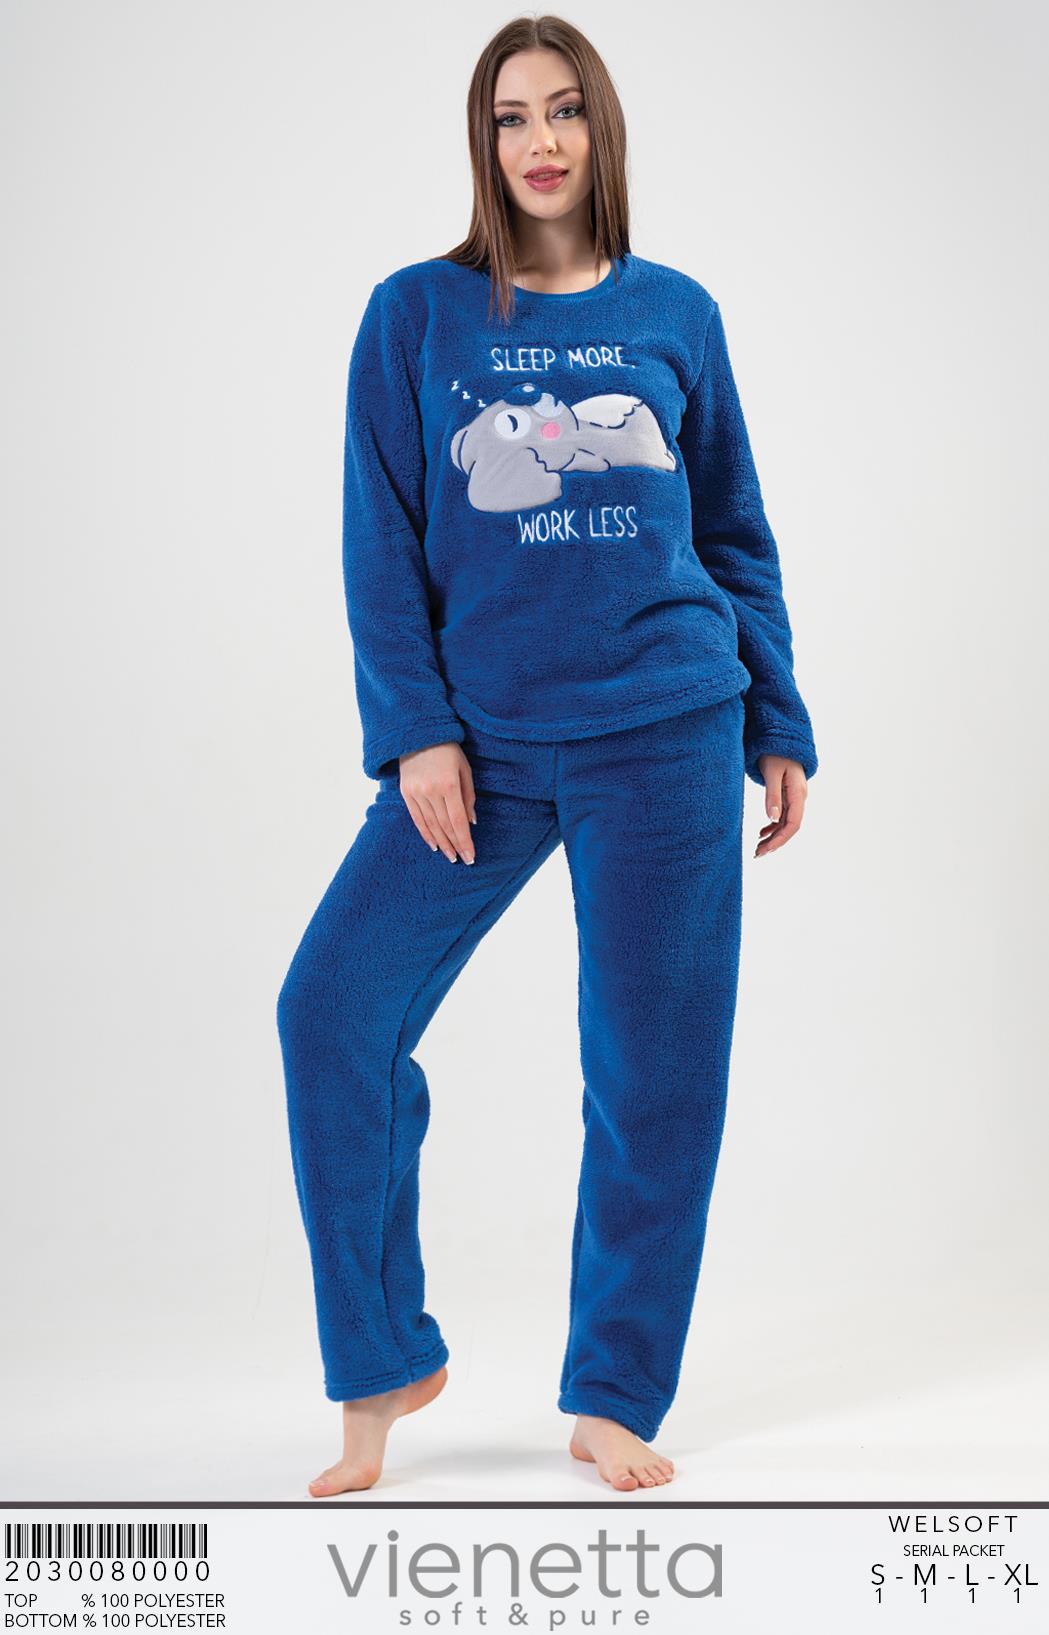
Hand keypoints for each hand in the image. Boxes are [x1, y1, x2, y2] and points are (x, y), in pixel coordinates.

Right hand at [398, 741, 476, 863]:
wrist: (418, 734)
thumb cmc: (448, 750)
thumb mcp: (465, 769)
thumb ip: (469, 796)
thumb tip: (471, 822)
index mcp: (449, 785)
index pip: (458, 821)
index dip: (465, 841)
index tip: (470, 856)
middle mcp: (431, 792)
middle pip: (445, 826)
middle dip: (455, 845)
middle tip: (462, 859)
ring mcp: (416, 793)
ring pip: (431, 825)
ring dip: (441, 843)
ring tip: (450, 856)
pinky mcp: (406, 793)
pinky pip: (417, 819)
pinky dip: (426, 834)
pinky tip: (433, 845)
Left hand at [754, 756, 806, 857]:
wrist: (781, 737)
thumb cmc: (775, 752)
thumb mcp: (771, 772)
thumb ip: (772, 796)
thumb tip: (772, 819)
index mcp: (798, 793)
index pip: (793, 824)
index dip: (780, 840)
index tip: (765, 850)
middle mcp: (799, 797)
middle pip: (790, 826)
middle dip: (775, 842)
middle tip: (757, 854)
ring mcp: (794, 796)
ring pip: (786, 822)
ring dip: (773, 836)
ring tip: (758, 848)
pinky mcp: (788, 794)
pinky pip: (783, 815)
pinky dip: (773, 826)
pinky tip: (762, 833)